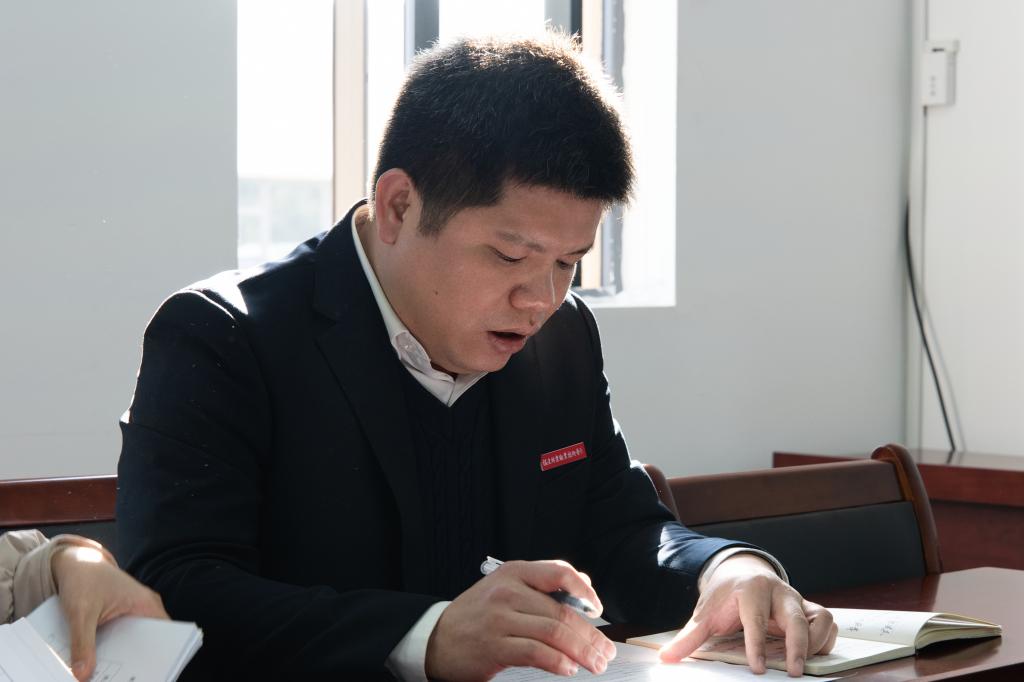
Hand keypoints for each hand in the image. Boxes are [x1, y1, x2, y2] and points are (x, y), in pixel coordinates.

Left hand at [51, 543, 168, 680]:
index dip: (158, 656)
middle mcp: (145, 609)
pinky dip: (110, 650)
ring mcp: (133, 613)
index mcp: (146, 605)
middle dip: (134, 662)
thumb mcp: (80, 612)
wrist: (73, 562)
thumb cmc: (84, 579)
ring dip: (119, 657)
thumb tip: (83, 675)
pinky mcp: (120, 618)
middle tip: (120, 678)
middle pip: (146, 643)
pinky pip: (119, 639)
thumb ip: (82, 643)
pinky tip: (97, 663)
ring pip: (131, 642)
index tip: (146, 674)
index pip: (164, 637)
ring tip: (108, 675)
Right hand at [425, 559, 616, 680]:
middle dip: (591, 635)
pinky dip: (558, 662)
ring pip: (553, 632)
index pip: (558, 572)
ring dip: (581, 652)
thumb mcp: (506, 588)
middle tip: (605, 651)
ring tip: (594, 664)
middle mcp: (507, 592)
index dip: (585, 590)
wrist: (437, 638)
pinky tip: (568, 668)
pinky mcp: (494, 647)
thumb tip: (584, 588)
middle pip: (561, 611)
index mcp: (514, 573)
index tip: (599, 609)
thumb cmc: (477, 614)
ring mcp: (499, 619)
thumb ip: (542, 586)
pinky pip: (536, 652)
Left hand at [658, 554, 836, 676]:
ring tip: (802, 664)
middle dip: (797, 645)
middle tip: (793, 672)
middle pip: (796, 616)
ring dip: (815, 643)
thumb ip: (689, 637)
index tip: (757, 668)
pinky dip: (826, 639)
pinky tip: (812, 655)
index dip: (757, 644)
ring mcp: (796, 599)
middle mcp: (778, 592)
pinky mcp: (808, 608)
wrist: (741, 573)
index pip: (755, 618)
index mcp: (750, 589)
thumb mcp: (705, 614)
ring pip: (820, 617)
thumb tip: (666, 658)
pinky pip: (828, 622)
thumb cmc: (725, 596)